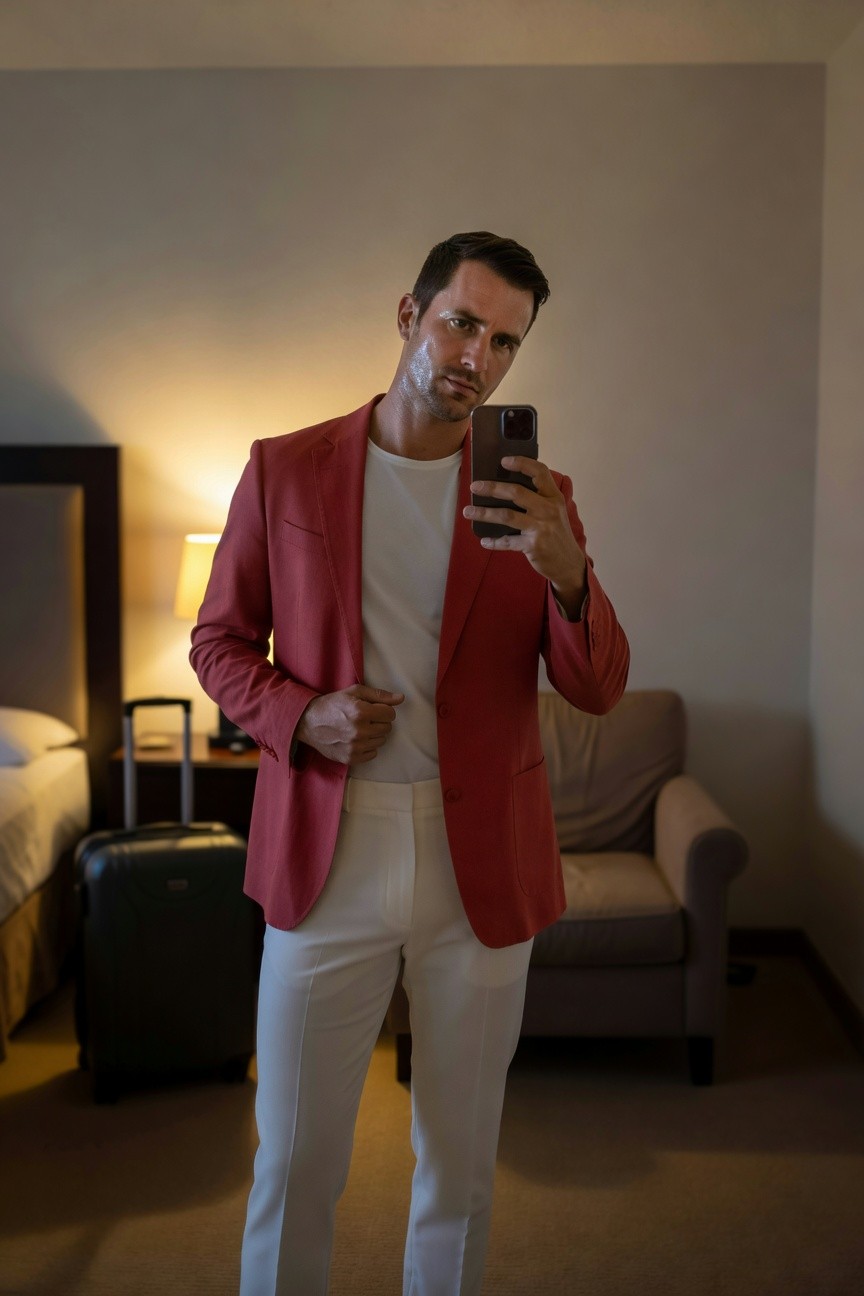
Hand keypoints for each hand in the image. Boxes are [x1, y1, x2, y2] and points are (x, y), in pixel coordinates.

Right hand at [295, 685, 404, 764]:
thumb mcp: (354, 692)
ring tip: (359, 728)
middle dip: (379, 721)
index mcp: (361, 712)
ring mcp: (355, 747)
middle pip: (387, 728)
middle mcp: (359, 731)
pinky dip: (367, 747)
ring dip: (373, 734)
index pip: (390, 714)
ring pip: (381, 741)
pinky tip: (356, 739)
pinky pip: (372, 754)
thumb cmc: (333, 704)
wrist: (309, 722)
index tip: (373, 709)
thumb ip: (379, 695)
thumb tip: (400, 698)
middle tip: (364, 718)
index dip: (383, 710)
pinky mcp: (350, 758)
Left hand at [464, 457, 587, 615]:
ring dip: (484, 513)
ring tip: (467, 511)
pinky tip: (484, 541)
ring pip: (507, 515)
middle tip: (474, 487)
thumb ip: (539, 498)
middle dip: (492, 488)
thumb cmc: (557, 533)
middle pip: (516, 492)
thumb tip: (506, 487)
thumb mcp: (555, 511)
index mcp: (554, 497)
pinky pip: (507, 541)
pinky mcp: (533, 546)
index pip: (540, 472)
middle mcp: (548, 510)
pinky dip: (494, 542)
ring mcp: (540, 528)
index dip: (522, 463)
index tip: (504, 461)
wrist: (568, 563)